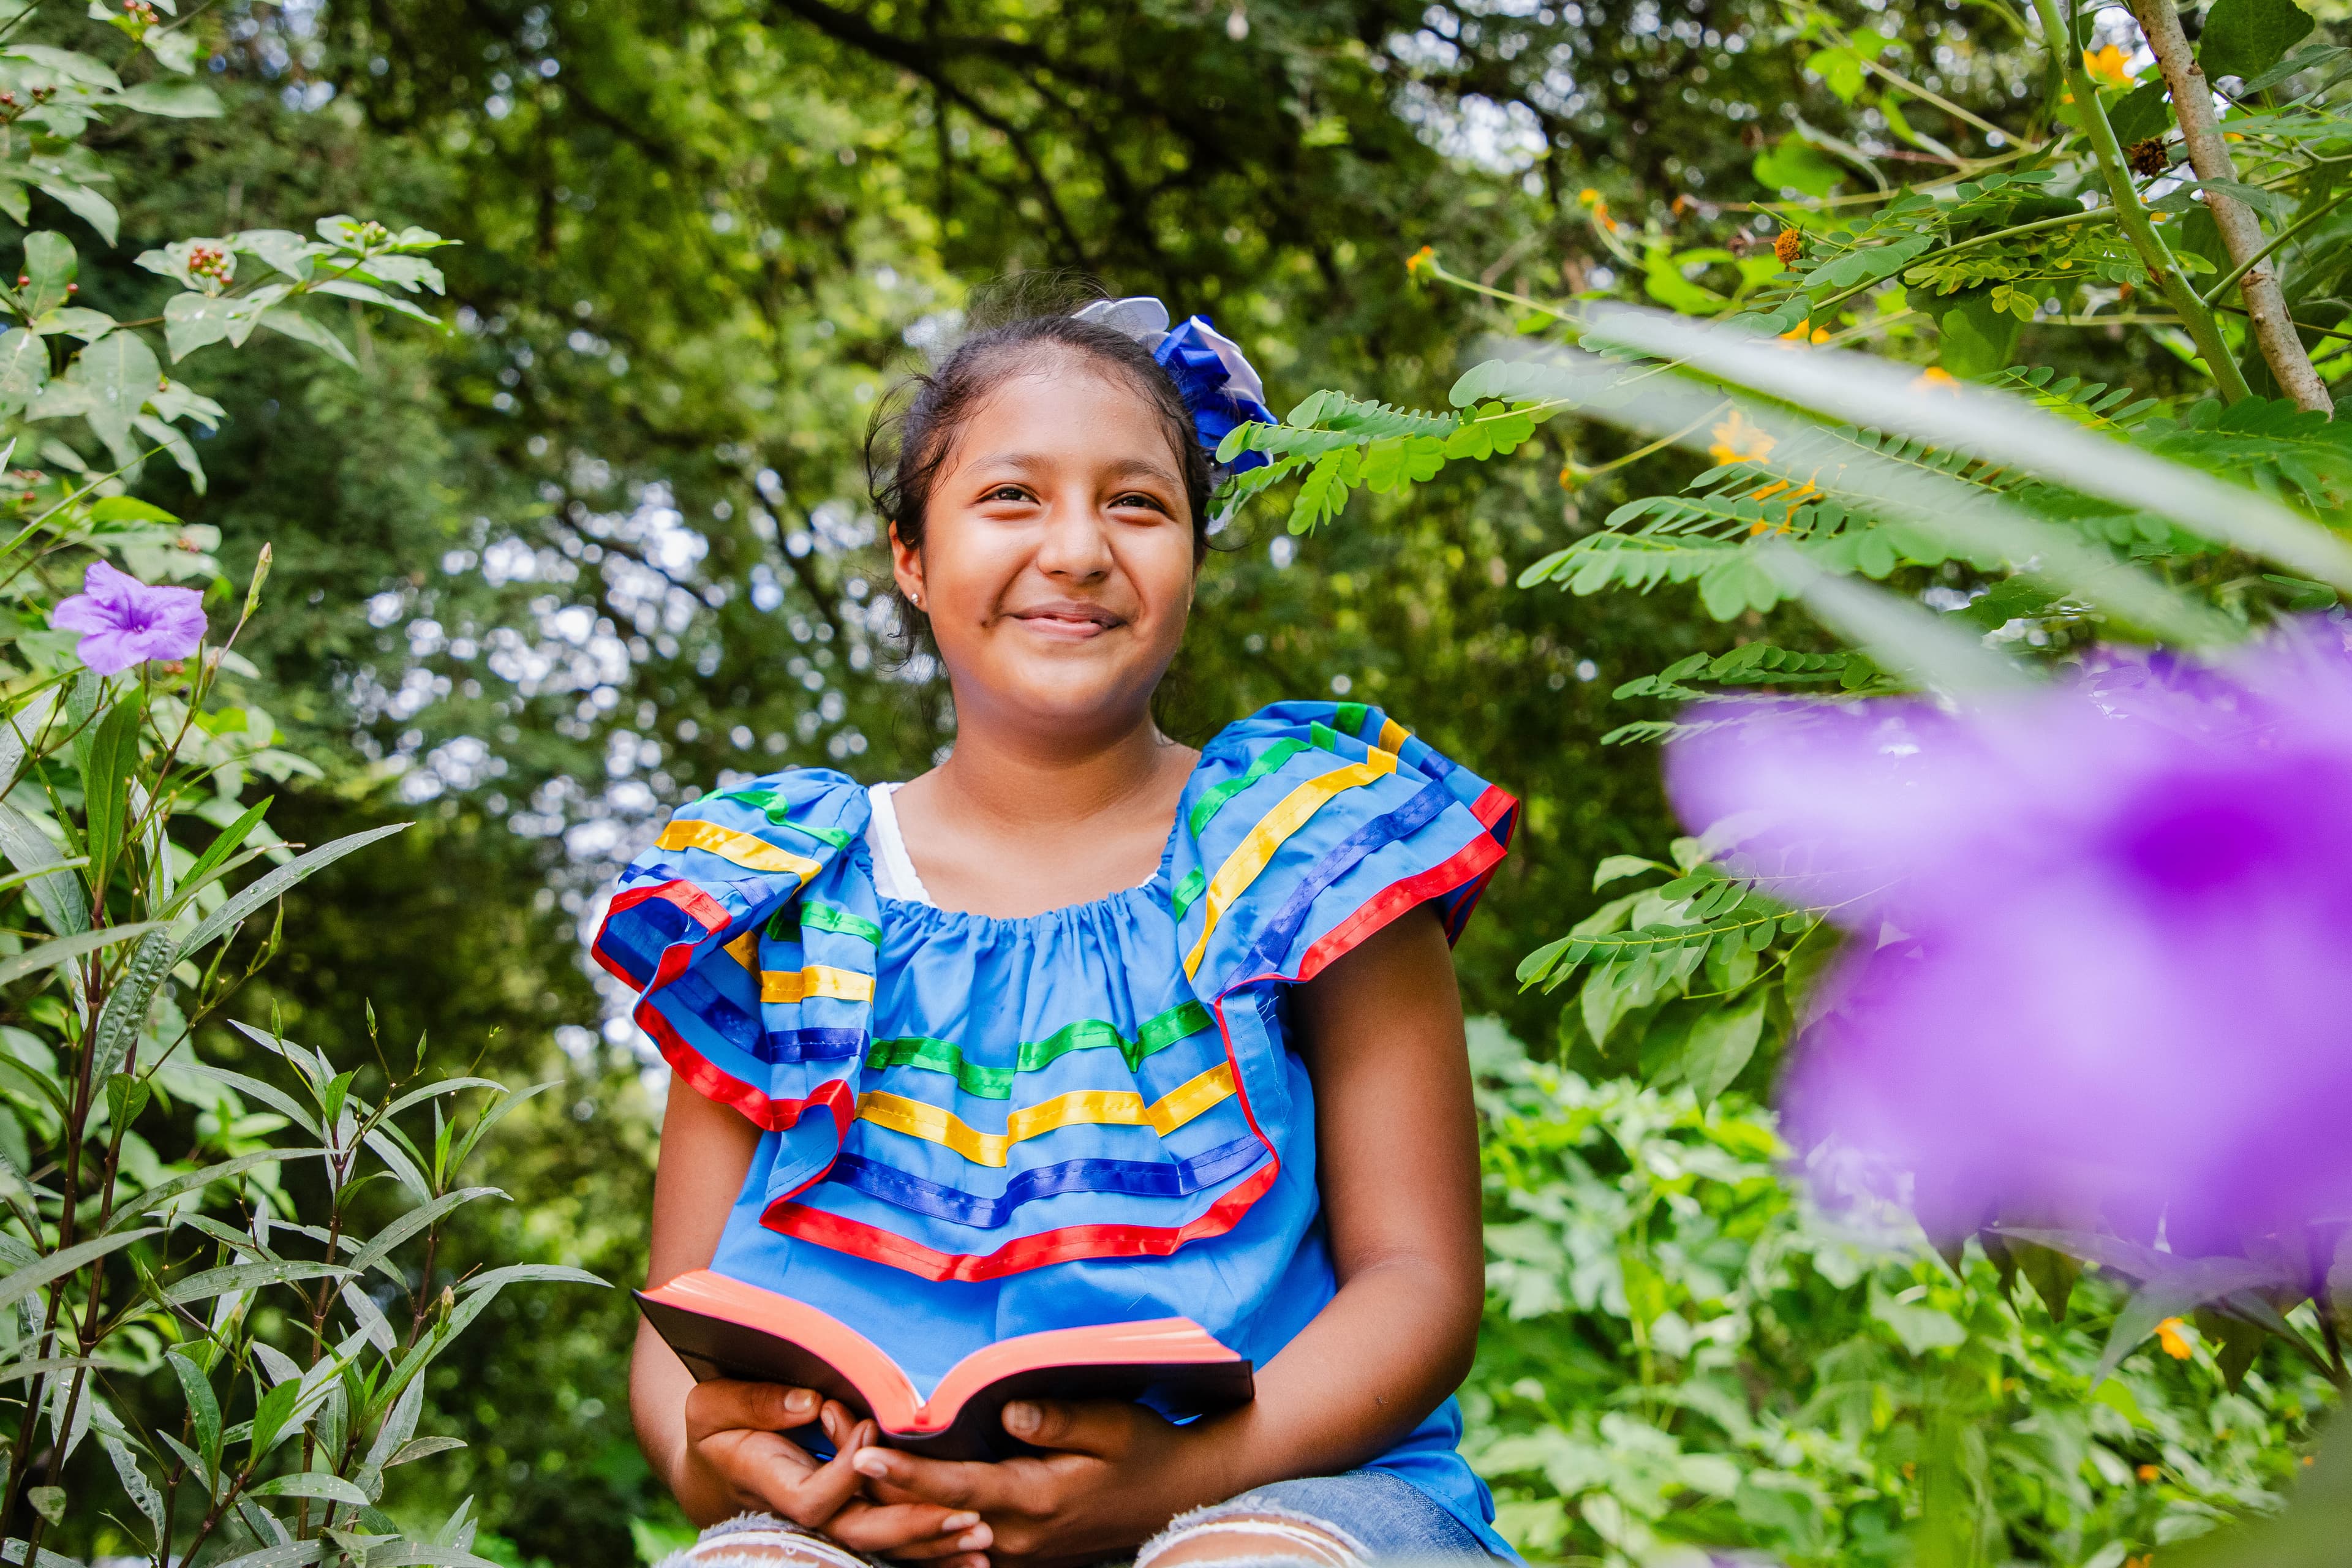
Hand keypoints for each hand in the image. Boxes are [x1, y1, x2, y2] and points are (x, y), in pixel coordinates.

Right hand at [680, 1380, 994, 1564]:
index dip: (846, 1471)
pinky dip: (932, 1552)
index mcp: (772, 1486)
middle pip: (862, 1536)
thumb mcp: (713, 1405)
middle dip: (915, 1528)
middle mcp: (806, 1516)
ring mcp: (830, 1524)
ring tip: (983, 1539)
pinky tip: (974, 1556)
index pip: (816, 1501)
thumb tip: (811, 1400)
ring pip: (884, 1548)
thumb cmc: (715, 1426)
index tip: (870, 1425)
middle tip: (968, 1515)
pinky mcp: (849, 1521)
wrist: (714, 1466)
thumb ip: (755, 1402)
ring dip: (934, 1545)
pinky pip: (893, 1545)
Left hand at [852, 1399, 1225, 1567]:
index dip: (906, 1470)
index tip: (860, 1451)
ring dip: (892, 1501)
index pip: (957, 1487)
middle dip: (878, 1482)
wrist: (1178, 1494)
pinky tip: (891, 1493)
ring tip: (844, 1459)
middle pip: (932, 1516)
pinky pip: (957, 1542)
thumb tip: (1010, 1409)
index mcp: (1038, 1499)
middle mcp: (1019, 1536)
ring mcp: (1019, 1552)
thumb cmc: (1145, 1448)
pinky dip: (921, 1519)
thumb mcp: (1112, 1422)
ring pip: (938, 1534)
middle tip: (830, 1436)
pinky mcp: (1021, 1554)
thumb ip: (1058, 1418)